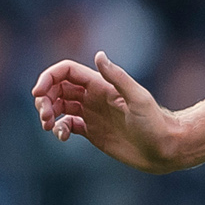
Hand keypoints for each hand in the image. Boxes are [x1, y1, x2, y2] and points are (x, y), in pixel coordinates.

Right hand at [35, 52, 186, 172]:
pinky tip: (63, 136)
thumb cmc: (156, 123)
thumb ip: (118, 78)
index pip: (66, 72)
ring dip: (47, 112)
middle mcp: (94, 97)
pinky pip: (67, 125)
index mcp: (101, 85)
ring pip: (59, 106)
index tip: (38, 94)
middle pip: (58, 88)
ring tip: (48, 125)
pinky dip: (59, 129)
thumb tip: (99, 55)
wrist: (166, 149)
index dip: (48, 78)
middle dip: (44, 98)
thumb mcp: (138, 99)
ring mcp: (92, 114)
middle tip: (45, 115)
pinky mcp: (92, 132)